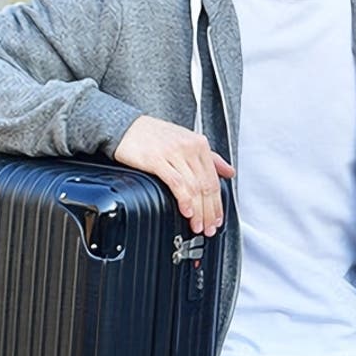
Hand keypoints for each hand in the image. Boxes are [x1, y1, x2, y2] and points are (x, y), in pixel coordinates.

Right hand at [114, 115, 234, 235]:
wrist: (125, 127)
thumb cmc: (154, 135)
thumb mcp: (186, 140)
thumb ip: (210, 158)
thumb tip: (229, 171)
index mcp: (199, 144)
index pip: (214, 180)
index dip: (217, 204)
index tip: (217, 219)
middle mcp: (189, 148)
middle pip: (206, 186)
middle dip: (210, 212)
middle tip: (209, 228)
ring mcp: (174, 153)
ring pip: (194, 188)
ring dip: (198, 211)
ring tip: (198, 226)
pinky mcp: (157, 160)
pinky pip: (176, 183)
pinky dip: (184, 200)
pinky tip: (187, 211)